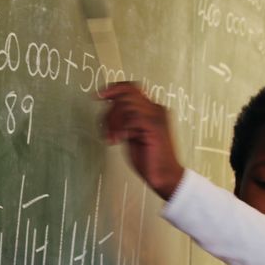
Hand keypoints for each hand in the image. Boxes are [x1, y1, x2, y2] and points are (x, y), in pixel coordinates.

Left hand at [99, 82, 184, 199]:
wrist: (165, 176)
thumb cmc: (150, 159)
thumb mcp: (131, 135)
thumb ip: (123, 120)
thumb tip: (109, 108)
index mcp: (151, 109)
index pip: (131, 88)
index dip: (114, 88)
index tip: (99, 96)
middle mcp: (156, 109)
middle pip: (125, 94)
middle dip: (110, 112)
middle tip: (107, 131)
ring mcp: (156, 117)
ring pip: (126, 104)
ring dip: (114, 122)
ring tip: (114, 138)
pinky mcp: (154, 127)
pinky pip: (132, 117)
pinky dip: (121, 129)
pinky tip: (120, 140)